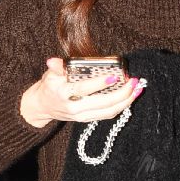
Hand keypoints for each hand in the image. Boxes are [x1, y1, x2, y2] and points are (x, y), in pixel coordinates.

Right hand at [19, 58, 145, 128]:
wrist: (42, 107)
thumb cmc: (49, 86)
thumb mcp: (50, 74)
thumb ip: (56, 67)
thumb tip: (53, 61)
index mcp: (64, 93)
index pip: (84, 89)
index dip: (100, 83)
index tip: (115, 75)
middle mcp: (74, 107)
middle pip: (102, 103)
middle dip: (121, 93)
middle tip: (134, 82)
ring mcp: (82, 115)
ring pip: (108, 111)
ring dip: (126, 101)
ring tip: (137, 89)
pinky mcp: (87, 119)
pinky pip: (107, 114)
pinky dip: (121, 106)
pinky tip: (131, 97)